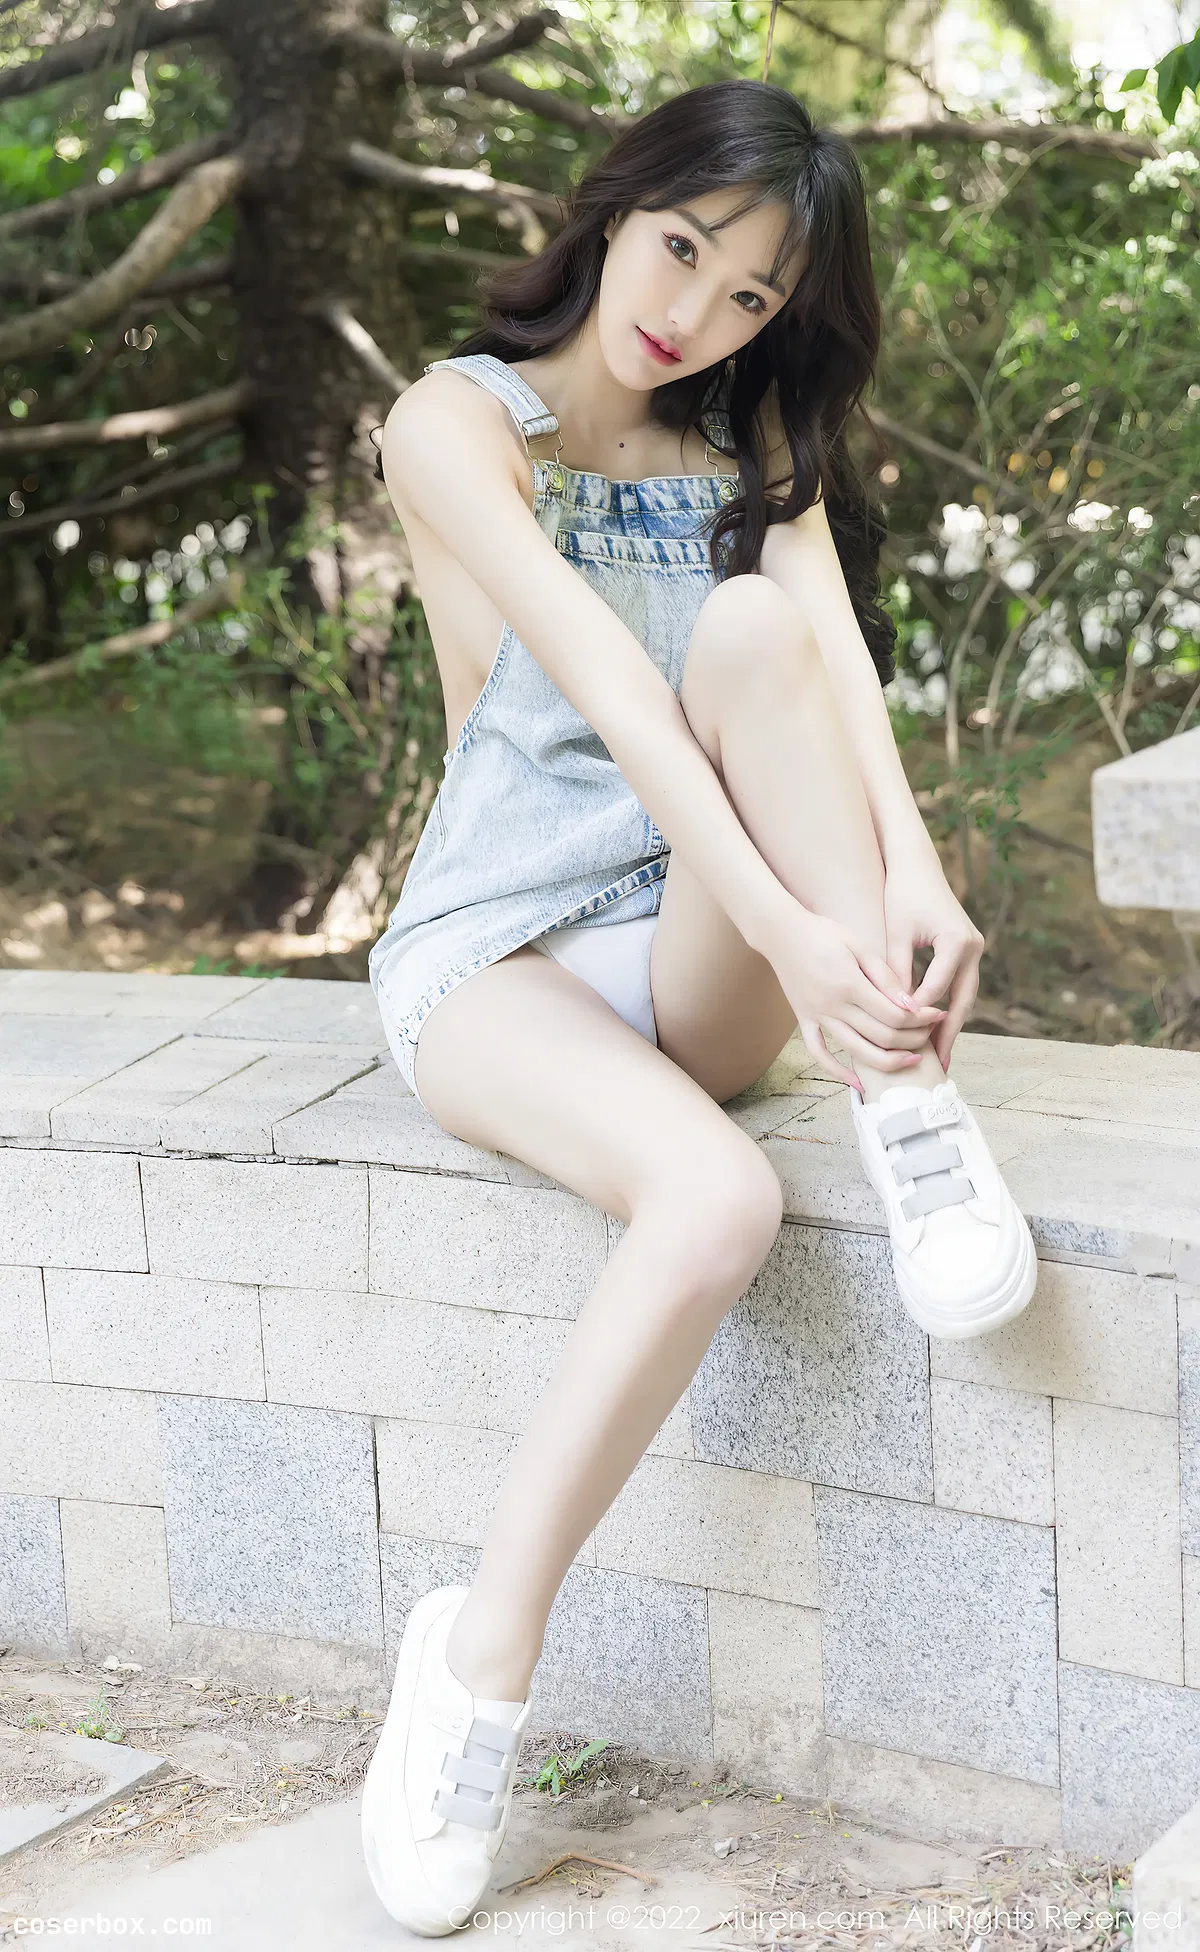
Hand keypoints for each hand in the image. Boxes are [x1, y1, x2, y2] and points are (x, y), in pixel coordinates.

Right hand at [762, 898, 946, 1090]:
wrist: (781, 933)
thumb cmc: (823, 933)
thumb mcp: (858, 945)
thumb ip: (884, 976)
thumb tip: (909, 1004)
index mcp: (850, 984)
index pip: (894, 1014)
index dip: (921, 1019)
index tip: (936, 1014)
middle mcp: (833, 1006)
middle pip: (881, 1036)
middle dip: (912, 1038)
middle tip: (930, 1033)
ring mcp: (816, 1016)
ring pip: (856, 1051)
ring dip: (888, 1061)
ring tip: (911, 1059)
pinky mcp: (803, 1021)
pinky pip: (820, 1053)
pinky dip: (838, 1072)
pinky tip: (858, 1083)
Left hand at [882, 863, 984, 1070]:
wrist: (917, 867)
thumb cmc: (902, 895)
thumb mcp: (896, 933)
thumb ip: (897, 971)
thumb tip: (895, 1009)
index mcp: (956, 941)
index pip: (937, 988)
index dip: (918, 1012)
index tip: (899, 1035)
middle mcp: (973, 947)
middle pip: (962, 1000)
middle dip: (948, 1032)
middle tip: (938, 1064)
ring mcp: (974, 949)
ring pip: (964, 996)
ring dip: (951, 1023)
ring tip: (938, 1055)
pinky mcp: (967, 950)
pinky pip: (959, 986)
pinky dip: (948, 1007)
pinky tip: (935, 1028)